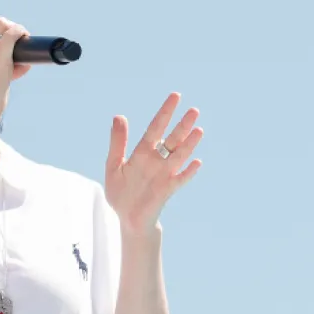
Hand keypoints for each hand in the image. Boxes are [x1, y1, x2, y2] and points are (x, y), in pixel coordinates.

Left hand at [105, 92, 202, 234]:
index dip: (165, 113)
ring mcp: (164, 175)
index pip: (156, 128)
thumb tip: (119, 116)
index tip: (176, 96)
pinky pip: (180, 179)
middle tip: (194, 110)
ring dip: (189, 144)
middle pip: (172, 139)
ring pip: (179, 156)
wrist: (127, 218)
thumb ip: (117, 142)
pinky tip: (197, 162)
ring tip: (198, 130)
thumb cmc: (120, 191)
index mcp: (142, 153)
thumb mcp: (114, 165)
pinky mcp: (167, 190)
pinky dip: (188, 172)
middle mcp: (157, 161)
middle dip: (182, 125)